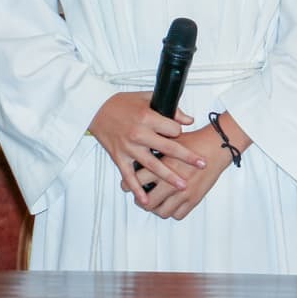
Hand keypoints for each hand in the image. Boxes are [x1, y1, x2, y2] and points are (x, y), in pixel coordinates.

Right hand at [88, 92, 205, 205]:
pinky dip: (137, 189)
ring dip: (169, 176)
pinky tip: (146, 199)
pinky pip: (129, 176)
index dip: (179, 131)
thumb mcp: (146, 98)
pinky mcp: (119, 157)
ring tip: (183, 185)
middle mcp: (139, 134)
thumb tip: (188, 119)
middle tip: (201, 164)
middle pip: (168, 148)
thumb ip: (169, 108)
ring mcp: (129, 148)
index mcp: (147, 117)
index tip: (180, 134)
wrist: (95, 109)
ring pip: (153, 165)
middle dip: (187, 157)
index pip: (172, 129)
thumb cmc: (120, 103)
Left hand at [132, 125, 234, 219]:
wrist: (216, 146)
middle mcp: (172, 181)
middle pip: (147, 202)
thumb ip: (154, 149)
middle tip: (139, 197)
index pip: (137, 181)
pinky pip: (178, 215)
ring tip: (154, 202)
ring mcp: (183, 193)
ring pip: (162, 211)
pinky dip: (172, 212)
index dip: (128, 184)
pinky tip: (170, 204)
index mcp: (163, 165)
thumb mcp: (169, 141)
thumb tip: (139, 154)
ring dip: (156, 209)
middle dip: (140, 201)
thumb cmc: (194, 141)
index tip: (126, 184)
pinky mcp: (194, 199)